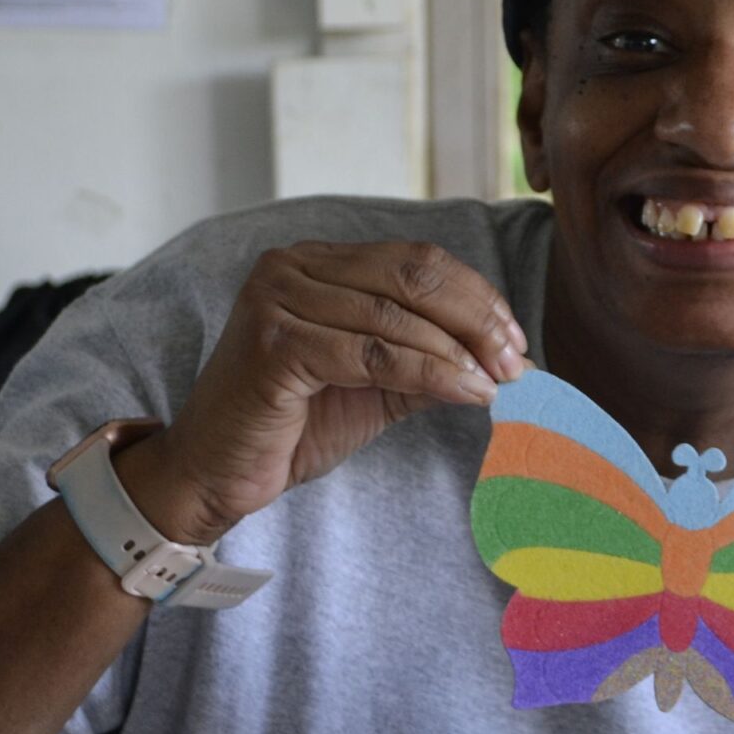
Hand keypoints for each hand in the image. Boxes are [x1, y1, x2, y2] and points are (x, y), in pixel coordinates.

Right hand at [121, 241, 524, 545]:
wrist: (216, 473)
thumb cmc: (294, 426)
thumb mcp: (378, 385)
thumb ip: (433, 360)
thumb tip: (510, 360)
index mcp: (318, 262)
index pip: (417, 261)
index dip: (476, 296)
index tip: (516, 340)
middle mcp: (292, 266)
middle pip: (412, 276)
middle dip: (476, 319)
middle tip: (514, 363)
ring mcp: (277, 299)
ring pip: (395, 317)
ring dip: (458, 353)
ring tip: (495, 385)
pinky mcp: (273, 344)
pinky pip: (371, 353)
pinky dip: (428, 372)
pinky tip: (464, 393)